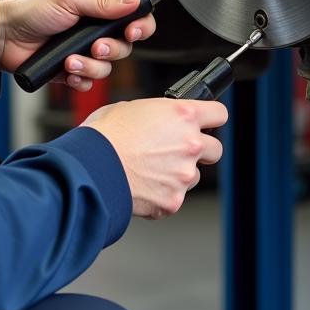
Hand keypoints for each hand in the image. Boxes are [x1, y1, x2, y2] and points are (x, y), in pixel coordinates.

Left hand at [0, 0, 155, 90]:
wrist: (5, 38)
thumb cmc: (31, 11)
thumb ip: (104, 3)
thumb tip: (134, 1)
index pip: (133, 9)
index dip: (139, 22)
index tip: (133, 31)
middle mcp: (95, 23)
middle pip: (126, 42)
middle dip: (113, 48)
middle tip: (97, 46)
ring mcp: (86, 47)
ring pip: (109, 64)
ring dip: (92, 65)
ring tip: (72, 59)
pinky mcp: (76, 67)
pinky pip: (91, 79)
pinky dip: (82, 77)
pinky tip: (67, 70)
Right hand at [82, 98, 227, 218]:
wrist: (90, 168)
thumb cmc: (104, 135)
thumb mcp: (131, 108)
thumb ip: (157, 115)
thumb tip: (159, 121)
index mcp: (182, 115)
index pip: (219, 113)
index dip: (211, 118)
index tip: (207, 122)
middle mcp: (190, 143)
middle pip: (215, 149)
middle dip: (200, 150)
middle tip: (176, 150)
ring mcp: (183, 174)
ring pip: (193, 176)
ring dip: (178, 173)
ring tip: (150, 169)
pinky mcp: (173, 200)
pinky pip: (175, 197)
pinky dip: (162, 194)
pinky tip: (143, 184)